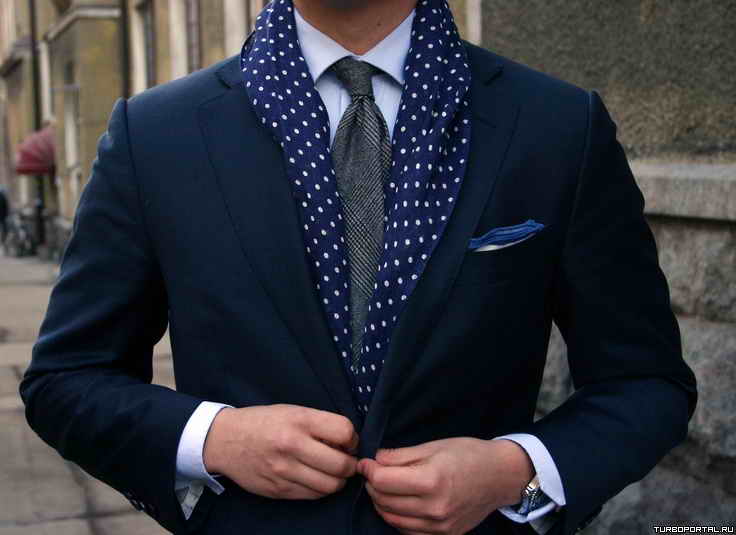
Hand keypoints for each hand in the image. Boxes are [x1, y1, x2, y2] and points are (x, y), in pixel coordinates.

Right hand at [203, 404, 358, 499]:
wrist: (224, 440)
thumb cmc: (262, 422)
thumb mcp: (292, 411)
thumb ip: (319, 424)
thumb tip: (349, 441)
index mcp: (299, 421)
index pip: (344, 432)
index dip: (352, 438)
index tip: (347, 441)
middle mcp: (292, 445)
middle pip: (341, 465)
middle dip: (350, 464)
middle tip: (345, 460)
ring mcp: (284, 471)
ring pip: (330, 486)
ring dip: (338, 480)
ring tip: (331, 471)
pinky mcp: (278, 490)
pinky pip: (312, 496)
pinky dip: (320, 489)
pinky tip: (315, 478)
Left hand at [357, 437, 533, 534]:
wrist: (500, 476)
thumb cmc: (468, 454)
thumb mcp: (433, 446)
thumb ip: (401, 455)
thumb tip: (375, 460)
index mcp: (431, 480)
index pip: (383, 481)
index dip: (368, 470)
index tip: (365, 463)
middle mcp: (434, 508)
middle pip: (384, 501)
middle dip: (372, 486)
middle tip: (373, 473)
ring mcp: (439, 526)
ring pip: (392, 519)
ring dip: (381, 503)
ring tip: (384, 487)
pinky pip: (408, 532)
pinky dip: (397, 518)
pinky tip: (399, 504)